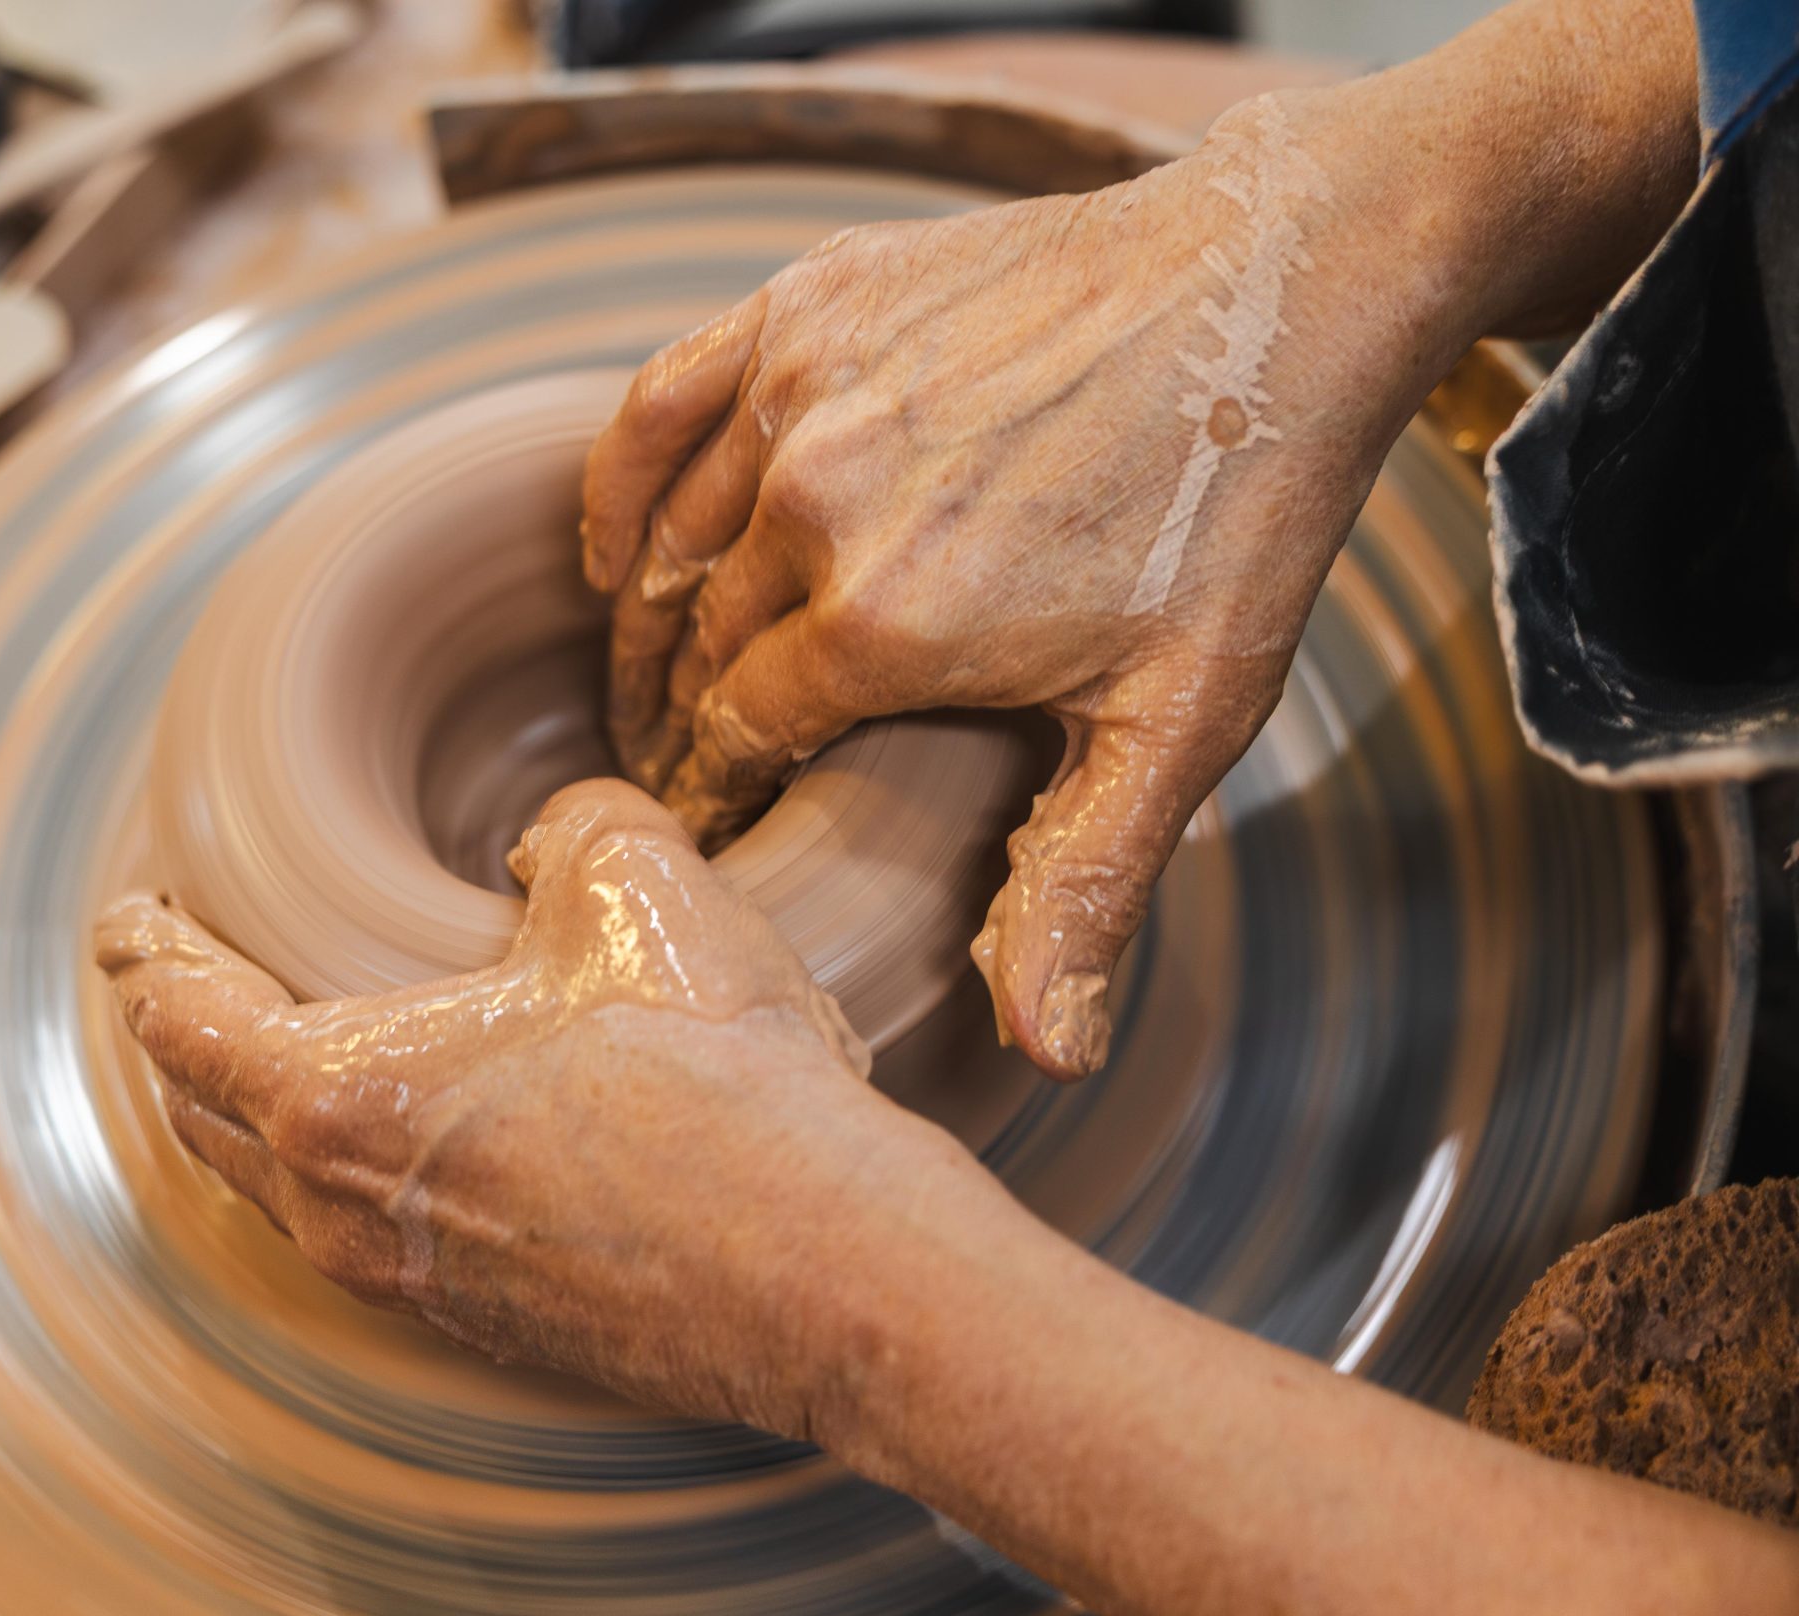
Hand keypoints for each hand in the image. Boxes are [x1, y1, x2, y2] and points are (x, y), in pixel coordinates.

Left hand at [95, 779, 946, 1434]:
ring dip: (254, 1119)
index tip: (127, 922)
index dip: (145, 956)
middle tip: (181, 982)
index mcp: (336, 1097)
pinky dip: (337, 1177)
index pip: (184, 1017)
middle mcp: (343, 1211)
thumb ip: (567, 827)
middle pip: (205, 1118)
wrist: (826, 1267)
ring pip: (281, 1193)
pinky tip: (403, 1140)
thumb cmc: (717, 1080)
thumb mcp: (635, 886)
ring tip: (274, 1058)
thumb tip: (543, 843)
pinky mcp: (485, 1326)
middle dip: (180, 1043)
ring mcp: (410, 1286)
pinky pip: (364, 1240)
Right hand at [583, 96, 1463, 1078]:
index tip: (705, 825)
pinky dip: (618, 485)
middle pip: (690, 644)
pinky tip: (613, 546)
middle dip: (671, 720)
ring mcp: (799, 388)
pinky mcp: (802, 302)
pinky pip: (656, 405)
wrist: (1282, 281)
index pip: (734, 734)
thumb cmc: (1237, 505)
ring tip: (649, 676)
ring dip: (643, 620)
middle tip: (674, 765)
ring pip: (667, 538)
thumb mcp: (1176, 721)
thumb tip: (1046, 1055)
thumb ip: (1080, 885)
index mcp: (885, 623)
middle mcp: (815, 504)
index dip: (711, 792)